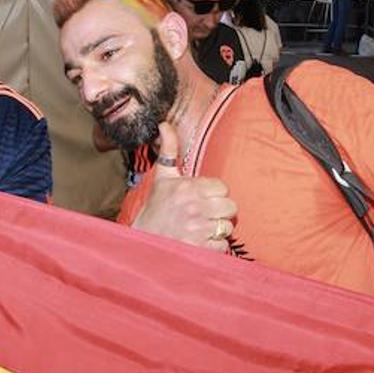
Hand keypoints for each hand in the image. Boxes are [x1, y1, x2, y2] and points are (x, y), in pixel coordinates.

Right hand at [130, 122, 237, 251]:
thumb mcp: (162, 178)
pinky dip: (214, 246)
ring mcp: (198, 229)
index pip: (222, 187)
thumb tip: (164, 124)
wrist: (143, 241)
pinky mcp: (200, 248)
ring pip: (227, 226)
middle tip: (205, 214)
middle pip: (230, 207)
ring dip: (217, 229)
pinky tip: (200, 241)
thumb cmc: (155, 209)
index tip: (203, 198)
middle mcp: (195, 207)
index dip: (215, 194)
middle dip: (220, 211)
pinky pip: (222, 245)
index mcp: (188, 188)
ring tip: (202, 228)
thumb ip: (169, 150)